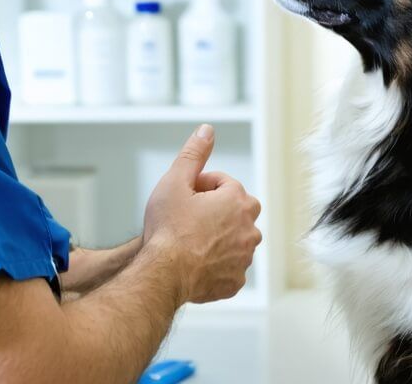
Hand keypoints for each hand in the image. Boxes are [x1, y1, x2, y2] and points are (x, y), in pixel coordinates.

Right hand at [142, 124, 262, 304]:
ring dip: (218, 236)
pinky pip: (229, 265)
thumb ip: (194, 154)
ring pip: (234, 238)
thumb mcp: (175, 182)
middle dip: (215, 210)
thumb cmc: (167, 229)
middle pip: (234, 210)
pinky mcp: (236, 280)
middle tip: (187, 218)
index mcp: (238, 201)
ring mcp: (244, 256)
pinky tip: (196, 262)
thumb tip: (207, 130)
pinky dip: (217, 263)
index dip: (200, 187)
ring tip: (190, 241)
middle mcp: (249, 228)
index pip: (224, 183)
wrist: (162, 274)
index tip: (184, 196)